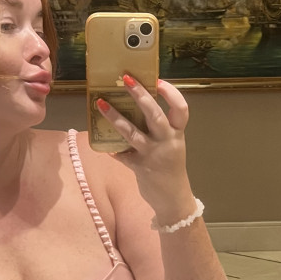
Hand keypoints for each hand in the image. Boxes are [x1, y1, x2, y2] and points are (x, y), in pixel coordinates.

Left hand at [96, 77, 193, 212]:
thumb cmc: (170, 168)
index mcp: (177, 134)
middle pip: (154, 114)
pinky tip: (103, 146)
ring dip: (115, 117)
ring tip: (100, 103)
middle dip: (140, 95)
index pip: (181, 109)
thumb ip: (157, 130)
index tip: (157, 80)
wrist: (173, 200)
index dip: (171, 93)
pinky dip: (112, 149)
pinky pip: (122, 155)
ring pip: (132, 133)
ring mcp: (153, 155)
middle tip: (125, 79)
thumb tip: (134, 108)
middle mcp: (167, 142)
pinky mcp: (140, 168)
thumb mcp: (170, 146)